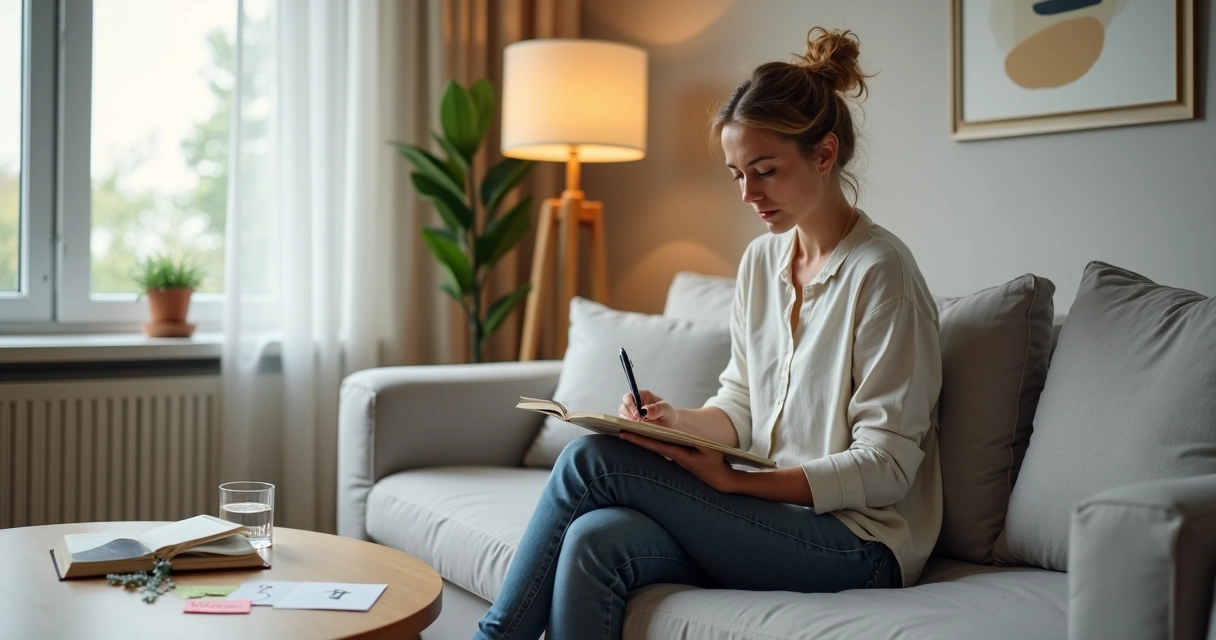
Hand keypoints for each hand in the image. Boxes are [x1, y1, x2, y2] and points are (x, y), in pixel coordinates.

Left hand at [618, 432, 736, 491]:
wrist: (720, 479)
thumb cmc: (716, 464)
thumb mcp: (709, 450)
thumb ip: (696, 442)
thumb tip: (681, 435)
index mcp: (680, 455)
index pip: (655, 445)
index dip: (640, 438)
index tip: (625, 433)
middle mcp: (674, 457)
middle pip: (651, 446)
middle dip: (636, 438)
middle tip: (619, 430)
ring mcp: (675, 459)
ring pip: (655, 448)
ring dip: (643, 440)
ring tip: (627, 432)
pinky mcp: (678, 459)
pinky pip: (662, 449)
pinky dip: (652, 443)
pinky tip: (644, 438)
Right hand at [619, 390, 679, 428]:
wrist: (670, 425)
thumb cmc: (668, 414)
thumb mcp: (666, 409)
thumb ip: (657, 408)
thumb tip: (645, 410)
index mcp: (642, 396)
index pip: (629, 397)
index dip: (630, 405)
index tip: (638, 415)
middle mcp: (634, 404)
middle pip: (623, 407)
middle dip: (629, 415)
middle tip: (639, 422)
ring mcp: (631, 414)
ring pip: (622, 417)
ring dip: (629, 422)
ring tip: (640, 426)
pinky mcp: (631, 423)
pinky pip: (625, 425)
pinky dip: (629, 428)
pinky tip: (638, 430)